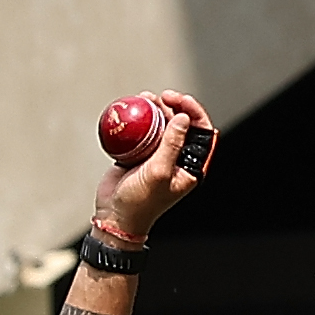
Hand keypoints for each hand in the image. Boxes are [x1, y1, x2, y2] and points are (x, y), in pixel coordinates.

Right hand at [92, 89, 211, 240]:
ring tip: (146, 98)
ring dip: (156, 109)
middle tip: (162, 96)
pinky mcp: (139, 154)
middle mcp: (176, 157)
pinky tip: (134, 108)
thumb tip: (183, 118)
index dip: (194, 112)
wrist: (114, 217)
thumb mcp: (159, 172)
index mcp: (190, 164)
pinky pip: (142, 131)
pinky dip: (139, 119)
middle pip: (181, 123)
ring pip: (162, 124)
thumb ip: (172, 145)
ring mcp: (157, 154)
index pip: (201, 131)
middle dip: (174, 106)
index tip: (180, 101)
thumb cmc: (140, 202)